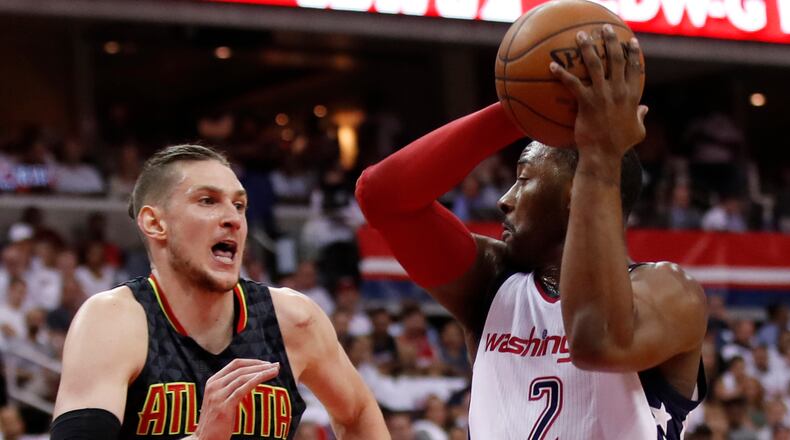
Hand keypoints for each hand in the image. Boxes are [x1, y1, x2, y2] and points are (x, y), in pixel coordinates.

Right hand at [193, 359, 279, 439]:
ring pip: (244, 377)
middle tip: (276, 365)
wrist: (204, 439)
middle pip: (241, 369)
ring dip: (262, 372)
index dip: (253, 362)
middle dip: (261, 366)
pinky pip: (243, 389)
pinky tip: (266, 378)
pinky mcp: (224, 407)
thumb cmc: (216, 422)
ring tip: (275, 371)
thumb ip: (230, 389)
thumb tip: (249, 380)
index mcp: (213, 381)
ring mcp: (218, 396)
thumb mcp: (220, 400)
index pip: (235, 364)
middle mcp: (214, 385)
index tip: (267, 364)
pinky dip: (256, 381)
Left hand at [550, 25, 647, 157]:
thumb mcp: (638, 131)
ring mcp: (602, 95)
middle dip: (611, 40)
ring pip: (595, 64)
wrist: (603, 155)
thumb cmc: (620, 145)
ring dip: (587, 48)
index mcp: (632, 96)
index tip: (630, 41)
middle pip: (616, 59)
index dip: (633, 53)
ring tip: (580, 36)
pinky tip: (551, 66)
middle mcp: (618, 91)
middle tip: (604, 28)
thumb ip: (641, 117)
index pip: (635, 68)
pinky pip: (572, 83)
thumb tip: (645, 109)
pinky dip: (561, 73)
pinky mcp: (586, 102)